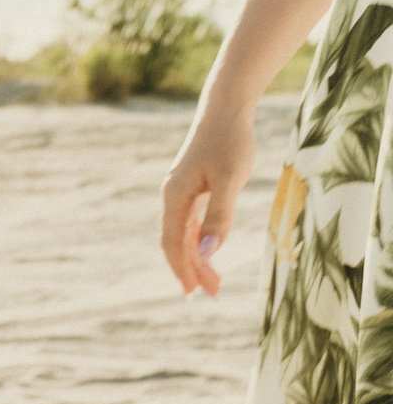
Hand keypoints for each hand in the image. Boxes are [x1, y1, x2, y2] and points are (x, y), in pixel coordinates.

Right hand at [160, 104, 256, 296]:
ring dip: (197, 258)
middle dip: (191, 269)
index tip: (193, 292)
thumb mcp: (231, 179)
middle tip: (210, 293)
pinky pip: (192, 223)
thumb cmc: (230, 141)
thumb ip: (220, 216)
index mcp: (175, 197)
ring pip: (185, 234)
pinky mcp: (193, 189)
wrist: (225, 110)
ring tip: (214, 280)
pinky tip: (211, 252)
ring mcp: (181, 194)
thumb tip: (210, 252)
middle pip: (177, 242)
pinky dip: (201, 241)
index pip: (173, 242)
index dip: (182, 268)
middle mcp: (173, 198)